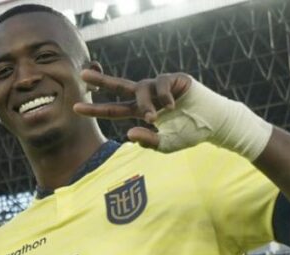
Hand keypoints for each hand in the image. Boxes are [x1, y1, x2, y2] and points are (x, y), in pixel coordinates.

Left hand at [74, 70, 192, 147]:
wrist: (213, 124)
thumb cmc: (188, 133)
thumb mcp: (165, 144)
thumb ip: (147, 141)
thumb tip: (128, 134)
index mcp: (141, 111)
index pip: (114, 110)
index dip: (95, 109)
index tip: (75, 108)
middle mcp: (146, 96)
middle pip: (119, 86)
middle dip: (101, 81)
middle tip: (84, 75)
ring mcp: (159, 86)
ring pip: (141, 89)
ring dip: (145, 104)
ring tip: (154, 117)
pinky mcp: (173, 78)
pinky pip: (161, 83)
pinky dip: (164, 96)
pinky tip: (173, 106)